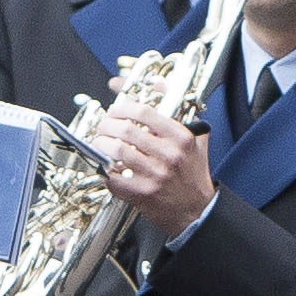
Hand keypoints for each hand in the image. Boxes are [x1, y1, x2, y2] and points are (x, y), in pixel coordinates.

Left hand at [90, 99, 211, 239]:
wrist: (196, 211)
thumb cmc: (191, 174)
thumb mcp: (194, 139)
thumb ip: (177, 111)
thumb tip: (157, 84)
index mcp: (181, 138)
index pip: (144, 113)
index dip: (122, 108)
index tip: (114, 111)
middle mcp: (169, 155)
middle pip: (125, 130)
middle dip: (106, 125)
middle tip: (102, 127)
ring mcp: (154, 174)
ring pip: (115, 150)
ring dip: (100, 144)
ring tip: (100, 143)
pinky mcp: (141, 192)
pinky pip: (112, 175)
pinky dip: (104, 168)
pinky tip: (106, 165)